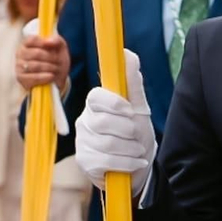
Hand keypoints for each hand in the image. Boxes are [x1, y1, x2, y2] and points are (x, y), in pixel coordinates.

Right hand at [16, 33, 70, 92]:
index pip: (32, 40)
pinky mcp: (21, 78)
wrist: (56, 77)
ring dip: (49, 67)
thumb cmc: (55, 59)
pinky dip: (44, 77)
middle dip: (50, 57)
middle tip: (58, 60)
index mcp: (27, 43)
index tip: (52, 46)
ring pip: (35, 66)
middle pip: (36, 53)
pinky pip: (33, 77)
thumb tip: (48, 42)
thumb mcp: (59, 47)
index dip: (43, 43)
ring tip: (56, 69)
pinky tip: (51, 76)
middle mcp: (20, 53)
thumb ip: (56, 40)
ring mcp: (19, 66)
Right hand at [74, 49, 154, 195]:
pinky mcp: (85, 162)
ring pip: (106, 144)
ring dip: (130, 149)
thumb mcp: (138, 107)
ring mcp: (82, 143)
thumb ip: (132, 81)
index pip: (96, 97)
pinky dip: (126, 163)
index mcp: (95, 104)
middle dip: (128, 130)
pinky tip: (134, 163)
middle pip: (102, 122)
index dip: (115, 104)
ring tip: (137, 151)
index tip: (130, 111)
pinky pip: (105, 161)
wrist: (138, 168)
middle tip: (137, 135)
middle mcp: (84, 121)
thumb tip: (126, 53)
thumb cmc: (136, 134)